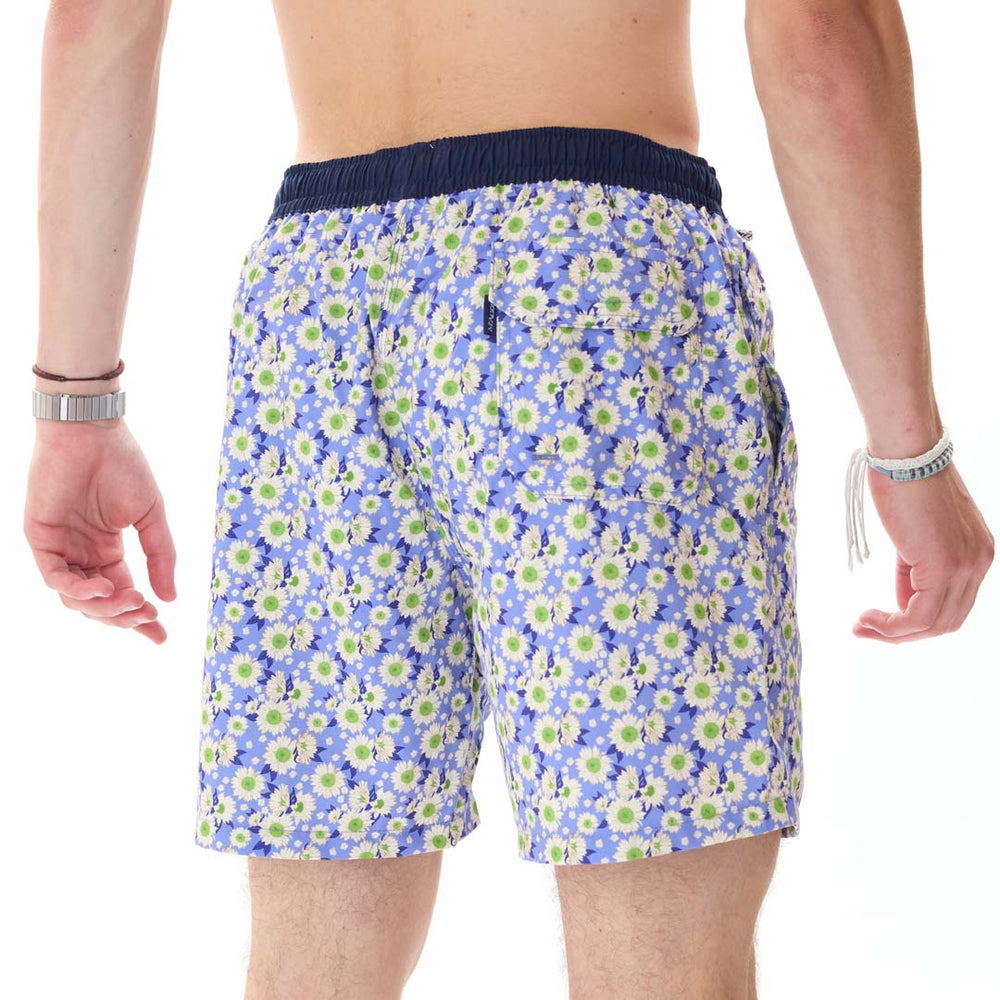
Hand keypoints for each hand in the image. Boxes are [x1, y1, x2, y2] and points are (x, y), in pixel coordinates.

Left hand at [23, 417, 176, 643]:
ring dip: (105, 607)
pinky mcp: (41, 539)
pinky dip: (78, 589)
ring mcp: (61, 548)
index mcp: (108, 550)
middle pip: (99, 604)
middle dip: (125, 617)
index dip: (140, 618)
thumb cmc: (123, 465)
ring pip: (77, 598)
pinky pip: (55, 577)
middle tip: (148, 615)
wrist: (92, 432)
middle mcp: (83, 554)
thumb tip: (171, 597)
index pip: (123, 593)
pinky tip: (104, 587)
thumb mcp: (151, 516)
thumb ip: (160, 556)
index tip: (161, 636)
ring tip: (132, 601)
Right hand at [853, 460, 993, 641]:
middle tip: (867, 628)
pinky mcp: (944, 567)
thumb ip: (915, 562)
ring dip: (893, 633)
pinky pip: (917, 617)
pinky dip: (891, 626)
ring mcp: (965, 566)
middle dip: (904, 632)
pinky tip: (867, 620)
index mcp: (976, 551)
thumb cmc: (903, 479)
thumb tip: (904, 594)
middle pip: (946, 621)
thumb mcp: (914, 530)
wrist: (907, 454)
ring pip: (933, 624)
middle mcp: (979, 562)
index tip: (881, 615)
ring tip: (862, 626)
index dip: (915, 617)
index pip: (952, 603)